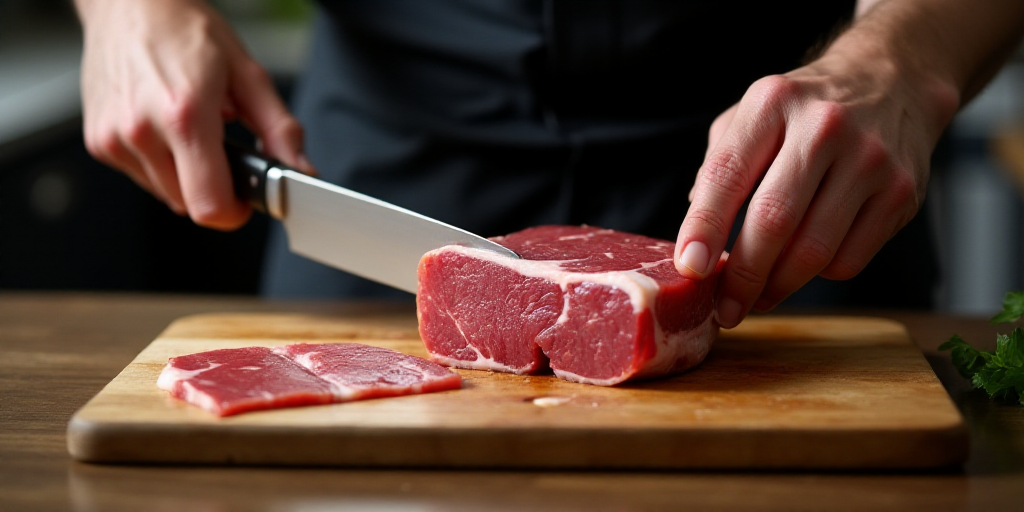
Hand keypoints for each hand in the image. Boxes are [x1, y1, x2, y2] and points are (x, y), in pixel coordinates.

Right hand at [76, 0, 313, 229]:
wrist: (129, 5)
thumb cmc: (186, 31)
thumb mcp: (248, 75)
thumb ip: (280, 131)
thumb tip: (301, 171)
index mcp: (185, 116)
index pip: (209, 205)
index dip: (234, 211)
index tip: (244, 199)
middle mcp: (142, 131)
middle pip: (189, 205)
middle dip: (213, 186)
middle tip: (219, 145)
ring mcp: (114, 139)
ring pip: (166, 194)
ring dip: (185, 175)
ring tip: (189, 128)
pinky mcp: (99, 143)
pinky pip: (142, 177)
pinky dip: (159, 163)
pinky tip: (163, 127)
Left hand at [674, 34, 958, 327]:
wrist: (893, 81)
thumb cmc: (802, 112)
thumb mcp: (752, 117)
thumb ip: (718, 170)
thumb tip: (694, 241)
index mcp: (772, 102)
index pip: (728, 173)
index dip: (704, 226)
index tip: (689, 268)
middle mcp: (823, 126)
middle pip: (774, 220)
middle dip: (743, 277)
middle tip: (725, 309)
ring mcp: (869, 159)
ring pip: (814, 250)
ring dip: (778, 287)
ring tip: (758, 298)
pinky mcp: (901, 191)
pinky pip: (849, 259)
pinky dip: (819, 275)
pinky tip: (806, 265)